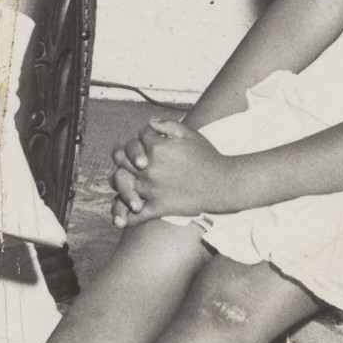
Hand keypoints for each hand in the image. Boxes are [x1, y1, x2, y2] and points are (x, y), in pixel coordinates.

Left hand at [110, 114, 239, 227]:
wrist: (223, 184)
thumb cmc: (207, 157)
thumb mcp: (189, 134)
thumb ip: (167, 125)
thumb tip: (150, 123)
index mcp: (157, 147)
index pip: (137, 137)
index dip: (142, 138)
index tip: (150, 143)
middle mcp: (149, 168)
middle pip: (121, 158)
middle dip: (124, 156)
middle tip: (131, 161)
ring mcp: (151, 189)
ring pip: (121, 184)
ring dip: (119, 182)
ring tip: (126, 182)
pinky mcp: (158, 208)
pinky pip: (135, 216)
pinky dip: (124, 218)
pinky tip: (120, 219)